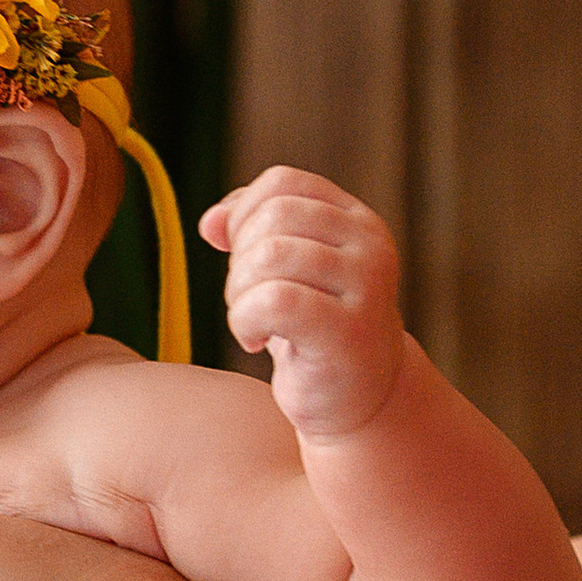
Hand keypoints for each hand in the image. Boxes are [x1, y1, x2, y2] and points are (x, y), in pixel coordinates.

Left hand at [199, 167, 405, 441]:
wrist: (357, 397)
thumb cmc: (313, 328)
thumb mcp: (285, 269)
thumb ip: (251, 230)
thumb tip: (211, 222)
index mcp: (356, 221)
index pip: (282, 183)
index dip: (243, 215)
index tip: (242, 257)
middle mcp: (370, 246)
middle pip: (273, 216)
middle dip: (240, 258)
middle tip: (247, 299)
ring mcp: (367, 288)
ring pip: (270, 255)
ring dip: (239, 293)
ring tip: (252, 321)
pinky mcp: (350, 332)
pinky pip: (275, 301)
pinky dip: (246, 320)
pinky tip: (256, 341)